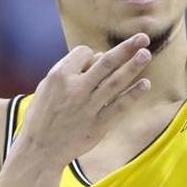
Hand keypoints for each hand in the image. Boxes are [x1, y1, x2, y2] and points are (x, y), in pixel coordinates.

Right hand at [14, 33, 151, 167]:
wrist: (40, 149)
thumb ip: (70, 70)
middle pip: (106, 62)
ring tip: (146, 53)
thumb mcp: (46, 87)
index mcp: (60, 75)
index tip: (95, 60)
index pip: (84, 53)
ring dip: (133, 66)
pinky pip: (120, 106)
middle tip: (143, 38)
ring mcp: (89, 106)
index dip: (92, 54)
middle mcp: (76, 88)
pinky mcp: (98, 124)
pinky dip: (133, 95)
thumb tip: (98, 57)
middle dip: (126, 48)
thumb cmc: (43, 115)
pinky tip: (146, 84)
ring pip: (116, 81)